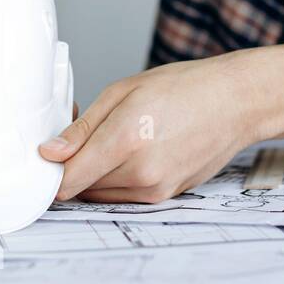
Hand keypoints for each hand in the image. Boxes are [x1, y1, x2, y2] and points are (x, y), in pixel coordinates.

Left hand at [38, 41, 283, 203]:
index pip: (67, 180)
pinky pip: (126, 195)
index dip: (51, 170)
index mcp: (126, 140)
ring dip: (97, 174)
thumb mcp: (123, 92)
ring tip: (115, 138)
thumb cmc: (184, 87)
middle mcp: (141, 172)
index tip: (48, 156)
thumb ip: (82, 128)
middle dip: (74, 166)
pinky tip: (134, 149)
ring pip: (103, 195)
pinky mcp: (167, 196)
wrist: (235, 102)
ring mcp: (157, 189)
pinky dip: (120, 178)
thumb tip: (50, 153)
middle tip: (84, 135)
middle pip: (82, 189)